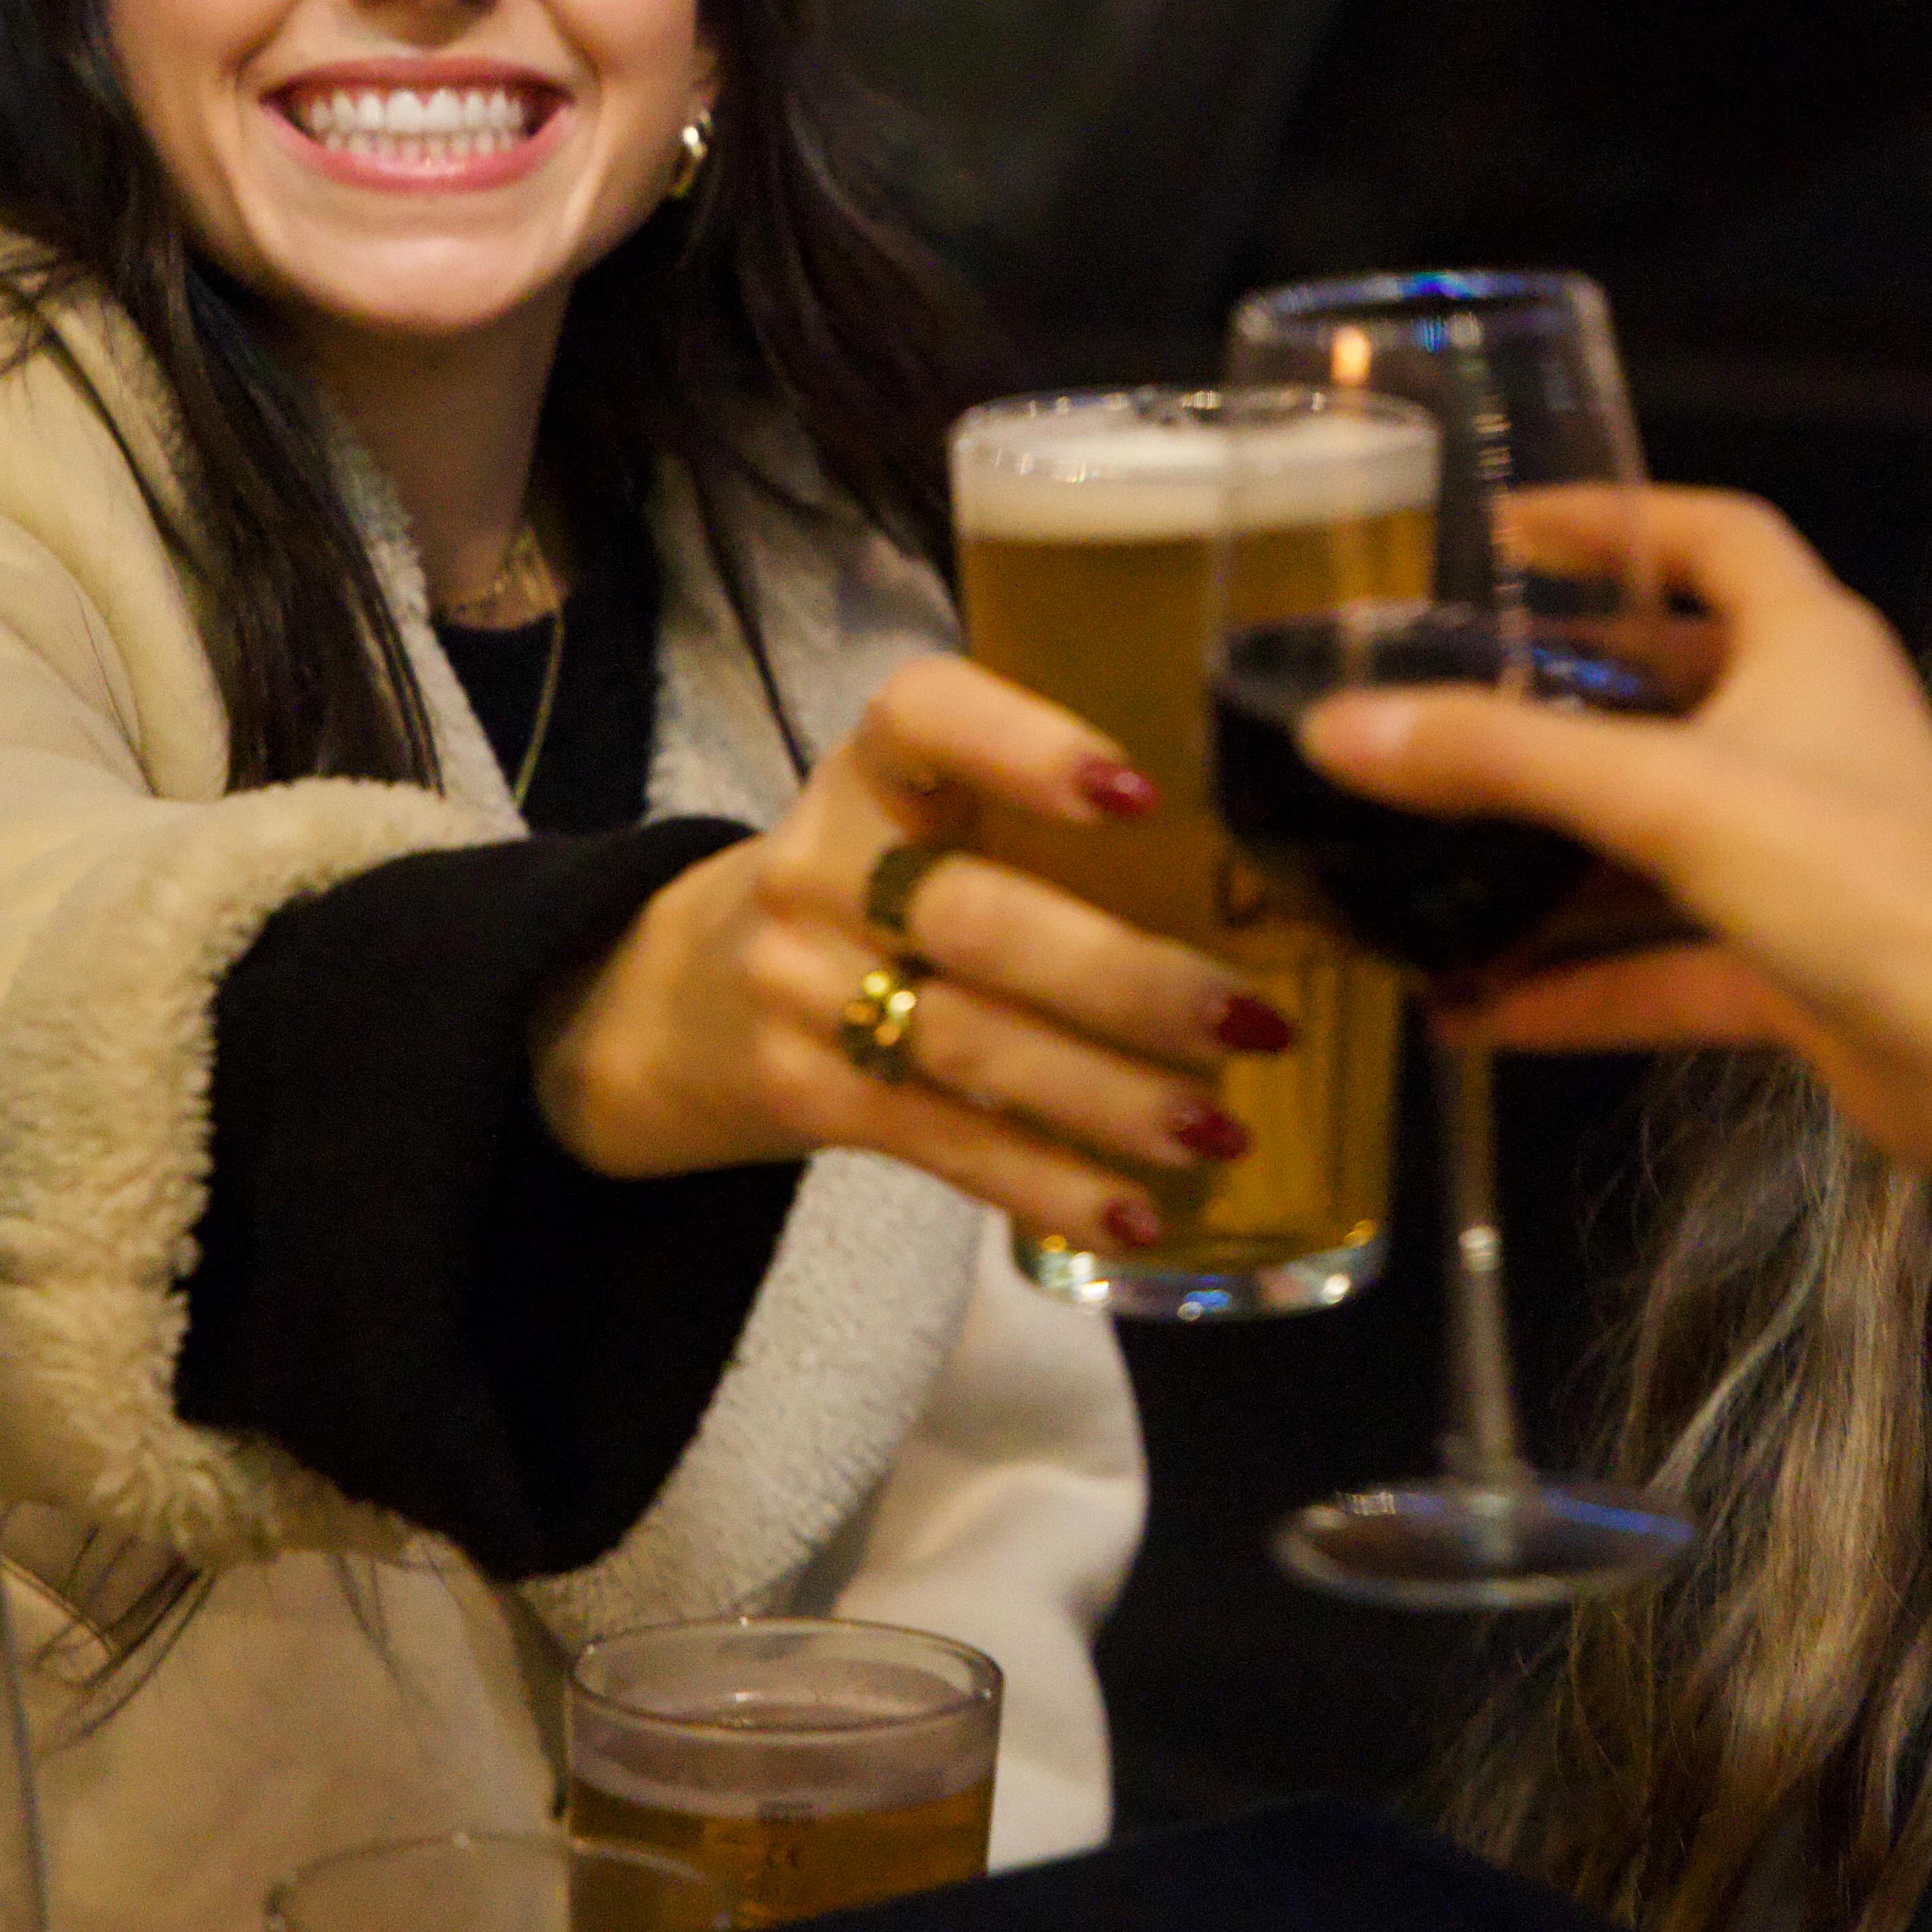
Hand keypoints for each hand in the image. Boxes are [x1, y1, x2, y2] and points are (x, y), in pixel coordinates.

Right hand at [533, 653, 1276, 1253]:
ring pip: (970, 1044)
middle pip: (976, 918)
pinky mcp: (805, 1093)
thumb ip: (1036, 817)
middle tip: (1249, 1020)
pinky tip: (1137, 1215)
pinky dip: (1047, 1184)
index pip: (927, 716)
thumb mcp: (911, 814)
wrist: (670, 997)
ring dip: (1107, 1098)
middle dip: (1123, 977)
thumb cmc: (862, 887)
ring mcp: (801, 984)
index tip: (1138, 792)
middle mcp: (821, 864)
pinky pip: (944, 1141)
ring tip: (1220, 1131)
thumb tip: (1261, 866)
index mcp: (868, 766)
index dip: (1028, 744)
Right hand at [1299, 490, 1931, 1204]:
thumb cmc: (1855, 877)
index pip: (1711, 536)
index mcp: (1806, 645)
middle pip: (1664, 687)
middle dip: (1552, 700)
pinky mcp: (1794, 961)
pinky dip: (1574, 981)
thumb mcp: (1663, 794)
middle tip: (1435, 705)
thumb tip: (1338, 727)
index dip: (1612, 520)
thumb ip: (1499, 760)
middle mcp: (1808, 732)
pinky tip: (1468, 1011)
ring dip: (1545, 859)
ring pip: (1651, 835)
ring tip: (1419, 865)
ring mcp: (1803, 853)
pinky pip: (1660, 958)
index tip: (1505, 531)